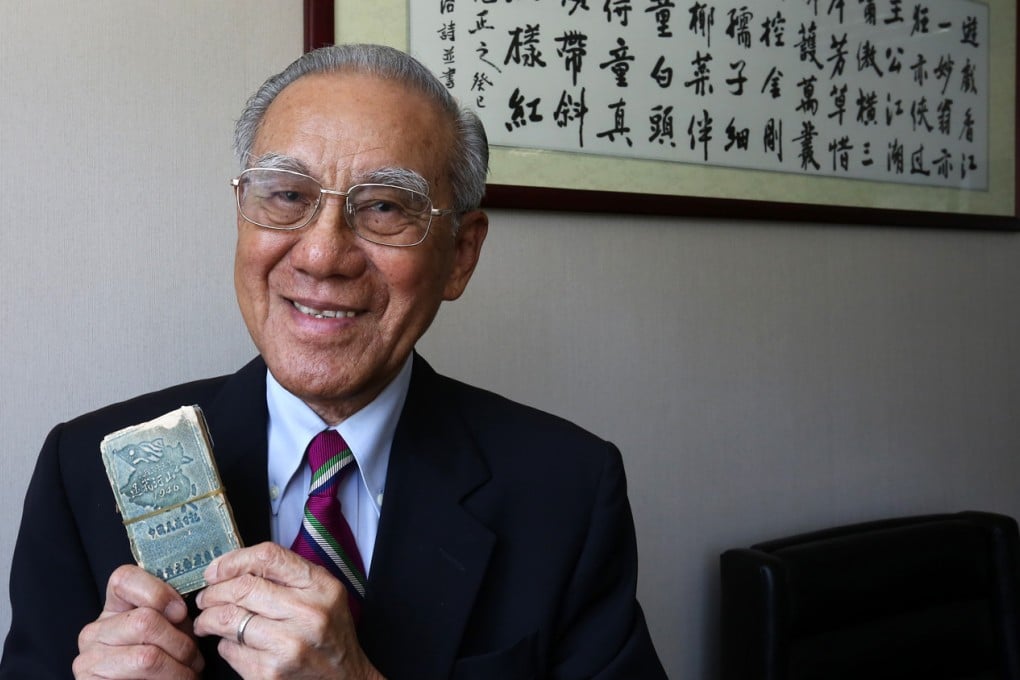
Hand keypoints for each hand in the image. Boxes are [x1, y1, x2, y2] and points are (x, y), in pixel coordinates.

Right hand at [73, 564, 203, 678]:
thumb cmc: (162, 669)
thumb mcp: (169, 634)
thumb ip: (173, 617)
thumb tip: (193, 607)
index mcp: (114, 611)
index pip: (124, 578)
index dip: (157, 592)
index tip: (180, 612)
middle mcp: (95, 631)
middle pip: (144, 620)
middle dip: (181, 642)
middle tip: (195, 658)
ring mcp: (90, 659)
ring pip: (147, 655)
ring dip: (179, 668)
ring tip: (189, 674)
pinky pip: (141, 674)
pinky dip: (171, 679)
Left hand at [193, 542, 383, 679]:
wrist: (345, 679)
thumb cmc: (329, 633)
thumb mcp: (323, 595)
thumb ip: (288, 576)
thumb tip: (233, 568)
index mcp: (322, 587)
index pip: (267, 558)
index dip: (233, 560)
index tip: (216, 570)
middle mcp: (308, 614)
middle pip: (242, 588)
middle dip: (213, 591)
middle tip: (206, 597)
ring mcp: (288, 646)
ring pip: (228, 619)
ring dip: (209, 618)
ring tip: (208, 619)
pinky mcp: (270, 673)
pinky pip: (230, 650)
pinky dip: (225, 644)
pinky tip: (233, 643)